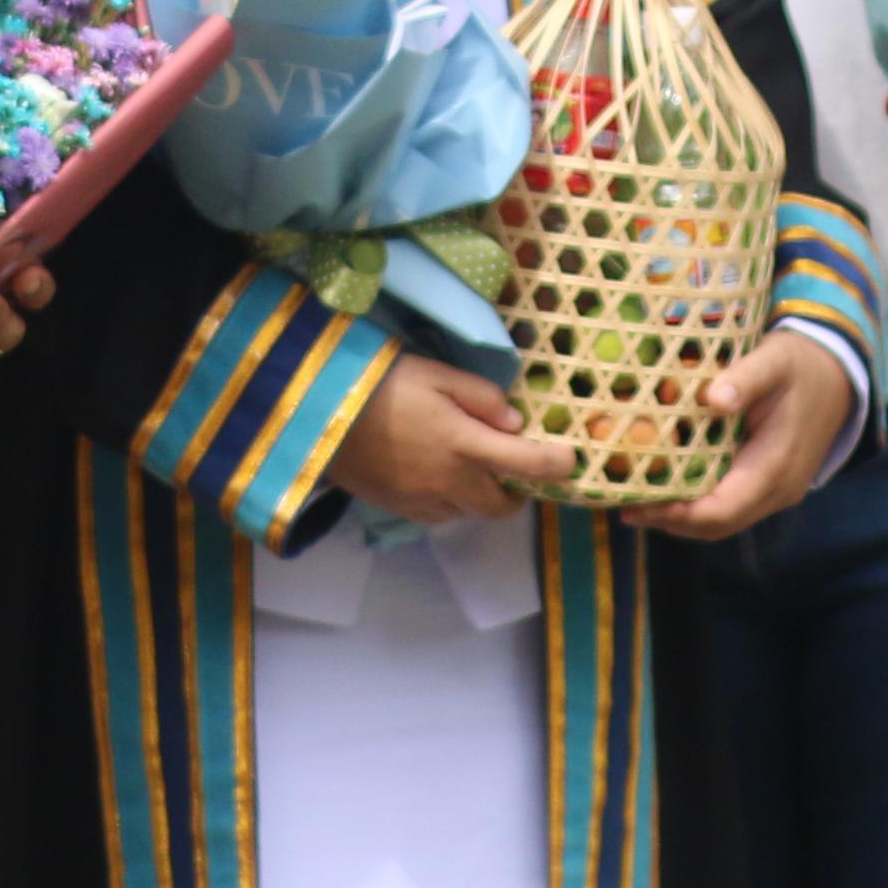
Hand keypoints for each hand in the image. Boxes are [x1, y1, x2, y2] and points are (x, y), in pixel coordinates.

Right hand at [333, 356, 575, 522]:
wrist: (316, 415)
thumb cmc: (380, 383)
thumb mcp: (435, 373)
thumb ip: (481, 397)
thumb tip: (514, 422)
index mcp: (464, 444)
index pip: (527, 464)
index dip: (557, 465)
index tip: (571, 461)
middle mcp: (449, 482)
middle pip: (501, 507)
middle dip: (517, 493)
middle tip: (512, 466)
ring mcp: (422, 500)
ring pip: (469, 513)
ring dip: (479, 495)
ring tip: (467, 466)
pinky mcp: (398, 508)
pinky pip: (438, 514)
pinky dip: (449, 500)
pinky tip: (435, 474)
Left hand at [639, 329, 858, 543]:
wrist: (839, 374)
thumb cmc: (801, 364)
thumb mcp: (774, 359)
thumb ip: (745, 378)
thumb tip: (713, 399)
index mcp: (776, 466)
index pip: (722, 510)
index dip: (678, 513)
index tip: (638, 502)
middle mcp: (779, 490)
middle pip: (717, 525)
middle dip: (670, 521)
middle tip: (625, 506)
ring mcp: (777, 492)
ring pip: (723, 520)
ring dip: (681, 517)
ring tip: (637, 502)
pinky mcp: (771, 486)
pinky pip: (731, 506)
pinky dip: (697, 505)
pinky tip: (670, 489)